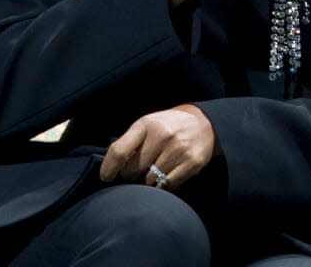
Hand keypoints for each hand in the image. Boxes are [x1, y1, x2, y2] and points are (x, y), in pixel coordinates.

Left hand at [99, 104, 218, 190]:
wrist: (204, 123)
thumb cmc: (168, 126)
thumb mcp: (148, 124)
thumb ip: (130, 142)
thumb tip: (111, 167)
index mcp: (146, 124)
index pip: (119, 150)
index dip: (109, 168)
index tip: (106, 177)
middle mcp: (162, 136)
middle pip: (133, 170)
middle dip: (130, 174)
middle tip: (137, 170)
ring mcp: (178, 150)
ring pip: (149, 181)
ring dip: (147, 181)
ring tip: (154, 170)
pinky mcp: (191, 164)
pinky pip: (166, 186)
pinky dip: (161, 186)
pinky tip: (164, 176)